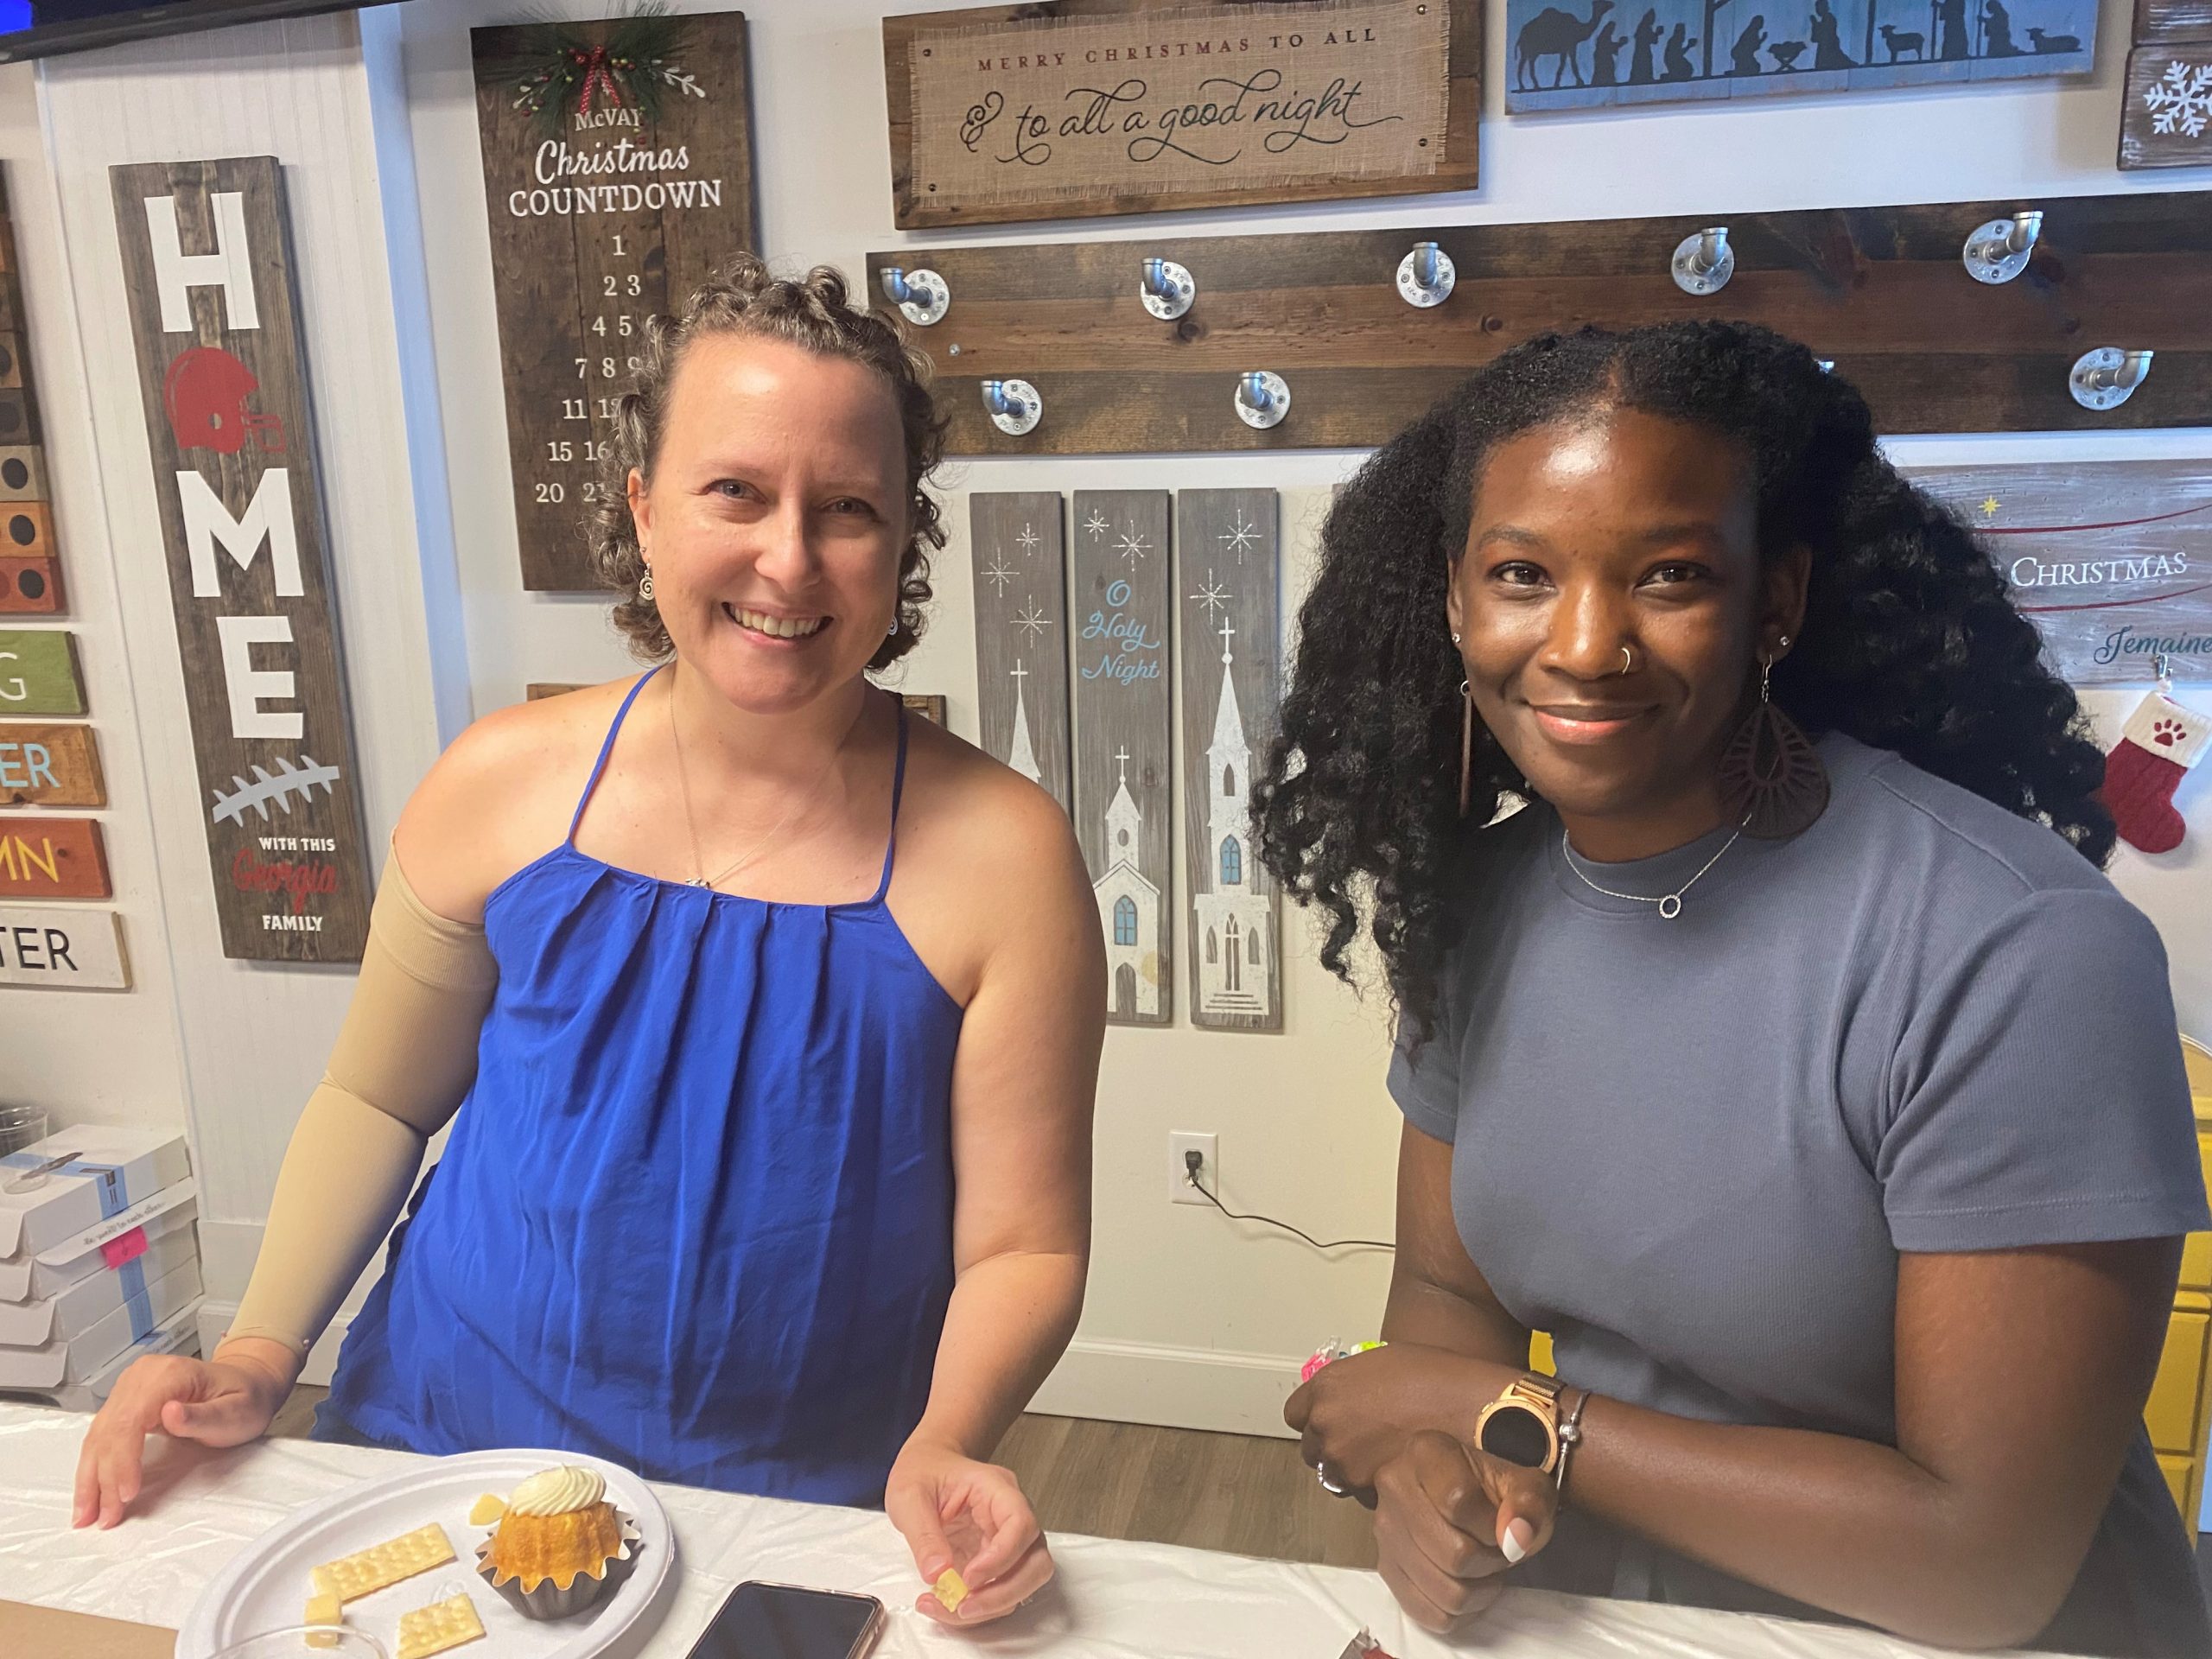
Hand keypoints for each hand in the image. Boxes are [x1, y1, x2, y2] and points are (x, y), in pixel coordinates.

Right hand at [73, 1340, 295, 1528]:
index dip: (124, 1460)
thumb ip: (204, 1415)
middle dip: (103, 1478)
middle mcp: (142, 1376)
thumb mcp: (237, 1410)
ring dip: (90, 1477)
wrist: (248, 1383)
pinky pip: (103, 1435)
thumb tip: (169, 1413)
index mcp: (169, 1374)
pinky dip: (95, 1466)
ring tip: (86, 1514)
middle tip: (104, 1517)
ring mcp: (130, 1387)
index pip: (131, 1420)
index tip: (127, 1493)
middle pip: (109, 1431)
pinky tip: (91, 1491)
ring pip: (98, 1435)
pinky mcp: (126, 1402)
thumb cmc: (246, 1398)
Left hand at [884, 1435, 1053, 1625]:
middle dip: (1003, 1593)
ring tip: (946, 1608)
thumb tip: (938, 1574)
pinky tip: (945, 1605)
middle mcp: (1011, 1515)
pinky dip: (979, 1608)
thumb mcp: (909, 1496)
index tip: (968, 1578)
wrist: (926, 1466)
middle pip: (1036, 1561)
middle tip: (963, 1607)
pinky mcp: (996, 1560)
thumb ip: (924, 1536)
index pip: (1020, 1524)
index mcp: (996, 1488)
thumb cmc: (922, 1471)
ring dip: (991, 1606)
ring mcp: (1007, 1540)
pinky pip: (1001, 1590)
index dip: (1001, 1558)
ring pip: (1024, 1582)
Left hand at [1285, 1343, 1505, 1489]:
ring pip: (1334, 1475)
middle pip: (1312, 1448)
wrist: (1465, 1408)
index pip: (1294, 1413)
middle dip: (1332, 1447)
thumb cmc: (1431, 1376)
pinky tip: (1396, 1472)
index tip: (1332, 1420)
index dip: (1314, 1418)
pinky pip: (1360, 1493)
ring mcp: (1344, 1460)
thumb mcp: (1379, 1364)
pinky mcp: (1366, 1488)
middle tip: (1362, 1442)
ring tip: (1383, 1459)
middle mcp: (1325, 1425)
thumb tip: (1348, 1401)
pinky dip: (1373, 1487)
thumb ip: (1350, 1387)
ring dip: (1351, 1470)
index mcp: (1325, 1388)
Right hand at [1372, 1430, 1557, 1633]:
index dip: (1493, 1525)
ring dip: (1478, 1589)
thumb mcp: (1527, 1487)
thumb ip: (1529, 1505)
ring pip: (1445, 1591)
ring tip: (1482, 1567)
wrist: (1467, 1501)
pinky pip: (1430, 1614)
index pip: (1459, 1501)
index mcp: (1426, 1452)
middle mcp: (1394, 1485)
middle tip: (1496, 1549)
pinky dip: (1460, 1613)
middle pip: (1454, 1554)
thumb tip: (1515, 1539)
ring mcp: (1385, 1530)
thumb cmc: (1496, 1492)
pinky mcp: (1385, 1568)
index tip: (1502, 1525)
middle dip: (1490, 1561)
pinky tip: (1467, 1586)